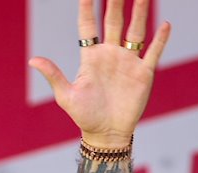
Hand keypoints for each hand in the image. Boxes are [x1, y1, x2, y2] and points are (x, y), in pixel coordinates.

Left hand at [29, 0, 170, 147]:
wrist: (106, 133)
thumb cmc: (83, 115)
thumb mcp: (65, 95)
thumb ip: (53, 75)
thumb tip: (33, 59)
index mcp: (90, 57)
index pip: (88, 27)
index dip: (87, 8)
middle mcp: (110, 54)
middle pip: (114, 22)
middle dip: (115, 3)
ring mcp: (128, 62)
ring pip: (136, 30)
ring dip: (140, 12)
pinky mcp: (143, 73)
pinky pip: (153, 52)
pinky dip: (160, 39)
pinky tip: (164, 24)